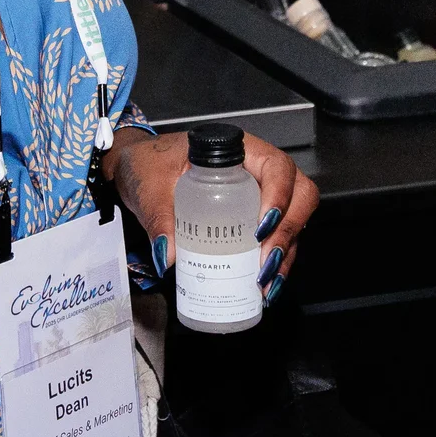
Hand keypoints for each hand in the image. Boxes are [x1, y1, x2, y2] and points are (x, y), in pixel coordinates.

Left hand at [110, 128, 319, 303]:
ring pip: (292, 220)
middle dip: (289, 232)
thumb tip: (169, 256)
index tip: (261, 228)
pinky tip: (262, 287)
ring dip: (286, 254)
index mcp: (237, 150)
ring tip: (265, 285)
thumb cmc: (148, 165)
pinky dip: (274, 262)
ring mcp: (258, 196)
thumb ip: (159, 217)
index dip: (280, 196)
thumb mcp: (150, 186)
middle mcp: (256, 171)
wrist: (137, 172)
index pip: (276, 166)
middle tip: (266, 263)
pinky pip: (275, 238)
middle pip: (298, 195)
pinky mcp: (251, 219)